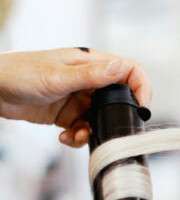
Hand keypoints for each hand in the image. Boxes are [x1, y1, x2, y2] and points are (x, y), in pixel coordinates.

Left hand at [0, 47, 151, 145]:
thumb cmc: (18, 73)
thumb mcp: (58, 76)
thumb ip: (91, 75)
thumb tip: (122, 68)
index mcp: (89, 62)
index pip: (128, 70)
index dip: (141, 87)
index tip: (142, 108)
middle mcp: (87, 79)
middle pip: (117, 98)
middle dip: (115, 117)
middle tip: (108, 130)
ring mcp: (77, 97)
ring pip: (100, 118)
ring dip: (93, 131)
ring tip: (76, 136)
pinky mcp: (66, 114)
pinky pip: (83, 128)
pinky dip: (78, 137)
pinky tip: (64, 137)